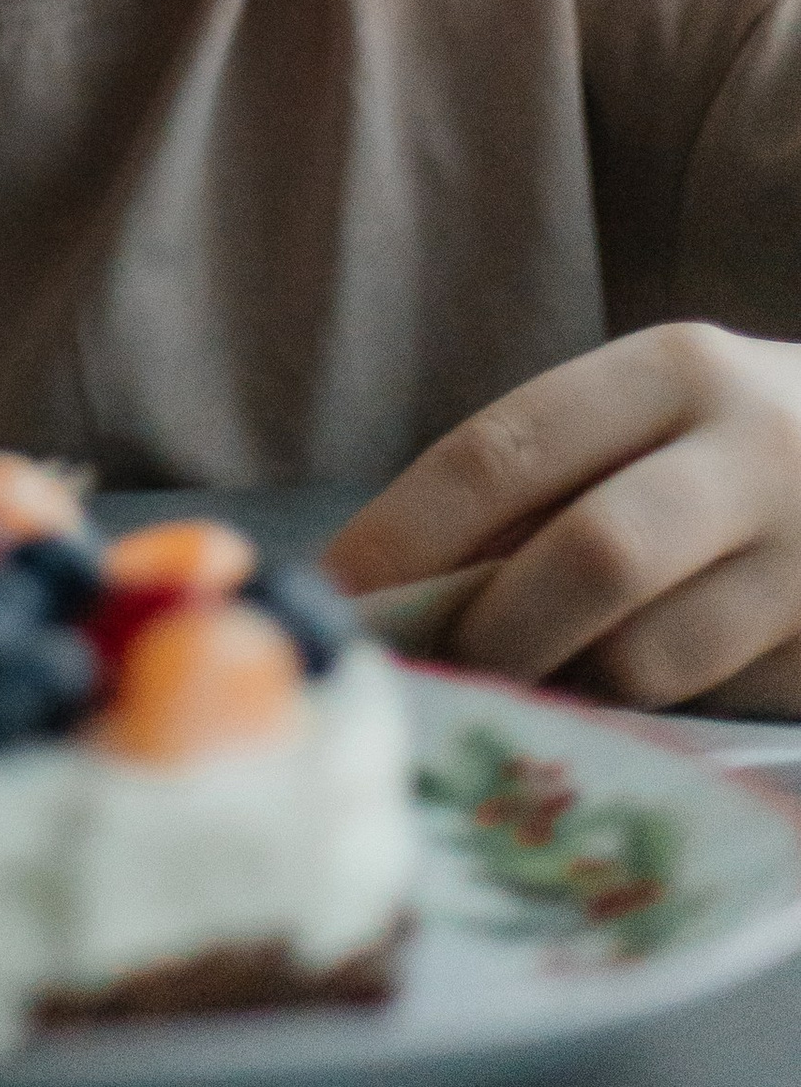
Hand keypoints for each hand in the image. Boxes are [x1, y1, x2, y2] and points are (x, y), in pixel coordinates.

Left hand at [323, 324, 800, 712]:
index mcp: (673, 369)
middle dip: (490, 630)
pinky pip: (711, 705)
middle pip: (588, 555)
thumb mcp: (655, 421)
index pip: (504, 449)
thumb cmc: (738, 451)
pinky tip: (622, 702)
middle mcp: (751, 448)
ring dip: (567, 687)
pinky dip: (646, 716)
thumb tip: (393, 589)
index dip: (403, 533)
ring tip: (528, 686)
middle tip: (430, 670)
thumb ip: (545, 485)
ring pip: (652, 654)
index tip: (335, 594)